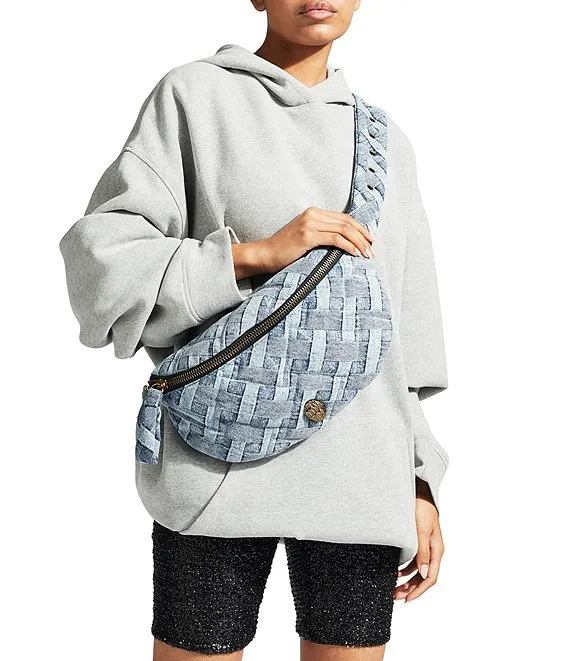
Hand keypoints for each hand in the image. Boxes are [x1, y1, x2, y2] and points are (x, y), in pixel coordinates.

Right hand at [257, 206, 375, 273]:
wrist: (264, 254)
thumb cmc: (284, 250)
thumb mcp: (305, 238)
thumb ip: (321, 234)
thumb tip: (342, 243)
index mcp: (313, 212)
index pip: (344, 218)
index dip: (360, 228)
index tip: (369, 240)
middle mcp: (312, 214)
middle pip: (347, 222)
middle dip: (363, 236)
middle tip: (372, 249)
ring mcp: (310, 224)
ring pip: (344, 230)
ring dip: (359, 243)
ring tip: (367, 254)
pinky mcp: (307, 236)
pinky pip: (335, 239)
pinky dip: (348, 246)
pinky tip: (355, 254)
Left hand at [393, 478, 444, 602]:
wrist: (420, 491)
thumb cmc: (422, 508)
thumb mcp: (420, 530)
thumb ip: (422, 552)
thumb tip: (423, 575)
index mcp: (437, 550)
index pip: (430, 578)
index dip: (419, 591)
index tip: (406, 600)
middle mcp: (433, 551)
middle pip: (424, 578)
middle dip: (411, 589)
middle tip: (395, 597)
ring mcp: (427, 547)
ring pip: (418, 571)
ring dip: (407, 581)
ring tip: (394, 588)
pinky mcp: (419, 542)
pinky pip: (414, 562)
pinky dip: (405, 569)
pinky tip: (395, 572)